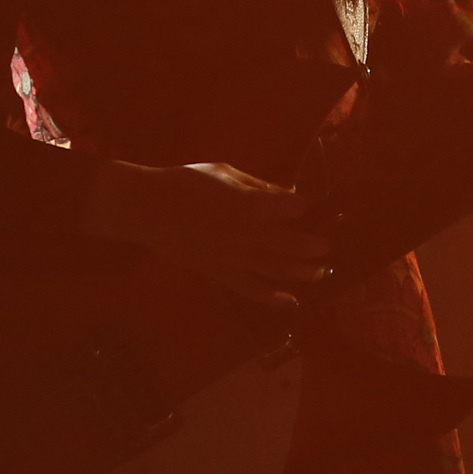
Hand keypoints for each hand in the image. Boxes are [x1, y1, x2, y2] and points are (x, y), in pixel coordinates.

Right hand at [83, 158, 331, 310]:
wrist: (146, 208)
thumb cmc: (186, 181)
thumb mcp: (226, 172)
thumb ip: (259, 186)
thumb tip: (288, 194)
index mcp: (246, 205)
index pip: (288, 209)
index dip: (303, 208)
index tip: (311, 207)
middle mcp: (243, 235)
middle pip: (288, 244)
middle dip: (312, 245)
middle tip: (327, 246)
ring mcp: (231, 257)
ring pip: (275, 270)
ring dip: (302, 272)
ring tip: (321, 271)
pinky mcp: (218, 273)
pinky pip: (250, 290)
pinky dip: (272, 298)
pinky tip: (291, 301)